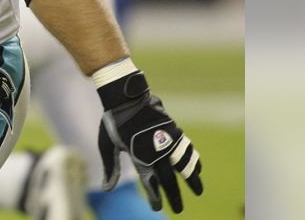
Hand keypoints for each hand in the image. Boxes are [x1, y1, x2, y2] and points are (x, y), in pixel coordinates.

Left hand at [97, 71, 202, 212]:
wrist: (126, 96)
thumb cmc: (113, 121)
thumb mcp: (107, 145)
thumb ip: (110, 167)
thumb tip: (106, 190)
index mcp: (139, 156)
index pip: (150, 183)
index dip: (154, 197)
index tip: (157, 207)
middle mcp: (156, 151)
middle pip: (169, 180)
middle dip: (174, 197)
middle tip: (179, 210)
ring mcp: (167, 140)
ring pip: (185, 165)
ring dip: (193, 179)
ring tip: (198, 190)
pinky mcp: (174, 130)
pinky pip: (188, 149)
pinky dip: (194, 159)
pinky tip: (197, 167)